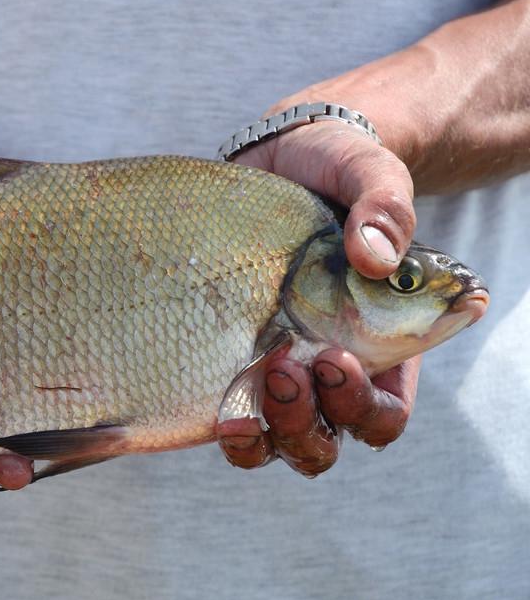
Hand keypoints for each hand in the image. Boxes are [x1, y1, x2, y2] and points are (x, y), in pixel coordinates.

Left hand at [218, 117, 420, 474]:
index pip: (384, 411)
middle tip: (286, 363)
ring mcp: (278, 370)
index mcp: (381, 344)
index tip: (336, 355)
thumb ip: (383, 206)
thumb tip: (374, 254)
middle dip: (310, 418)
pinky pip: (236, 423)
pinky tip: (215, 412)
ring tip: (250, 386)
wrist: (280, 157)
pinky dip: (231, 432)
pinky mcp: (232, 361)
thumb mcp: (367, 173)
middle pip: (330, 437)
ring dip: (270, 431)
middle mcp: (328, 369)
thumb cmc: (336, 169)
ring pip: (282, 442)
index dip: (364, 404)